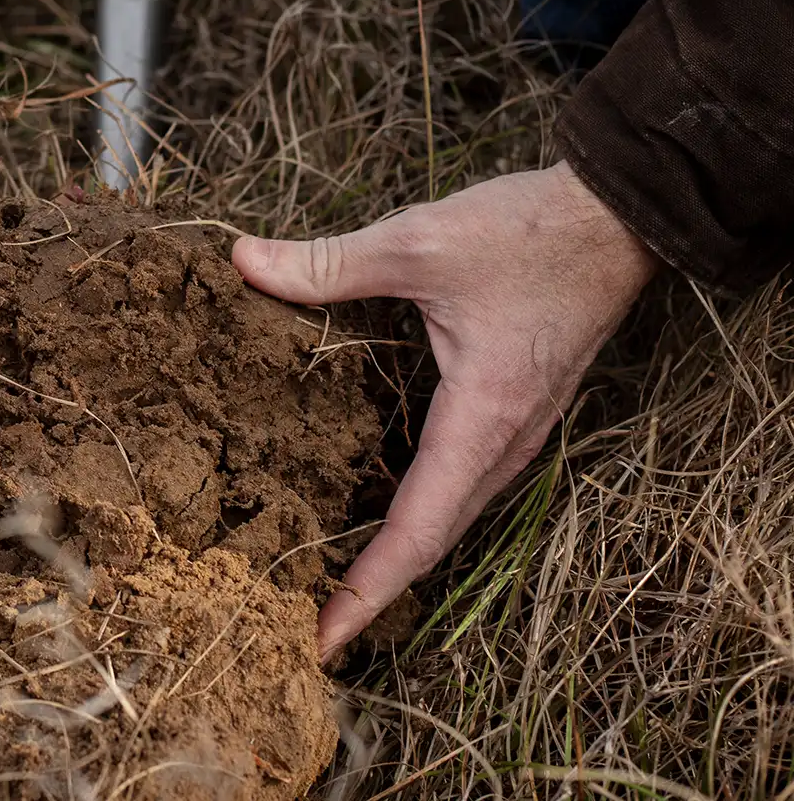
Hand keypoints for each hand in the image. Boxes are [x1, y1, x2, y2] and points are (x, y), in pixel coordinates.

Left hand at [232, 161, 658, 659]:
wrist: (614, 216)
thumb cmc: (527, 232)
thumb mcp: (417, 243)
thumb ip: (328, 263)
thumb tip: (242, 261)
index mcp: (482, 418)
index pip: (418, 528)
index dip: (368, 588)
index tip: (323, 639)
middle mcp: (505, 442)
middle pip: (435, 537)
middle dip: (373, 584)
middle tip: (306, 620)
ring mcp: (516, 429)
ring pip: (451, 511)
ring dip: (397, 547)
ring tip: (330, 572)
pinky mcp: (515, 408)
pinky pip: (462, 478)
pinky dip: (418, 504)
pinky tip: (371, 491)